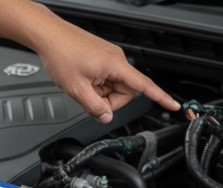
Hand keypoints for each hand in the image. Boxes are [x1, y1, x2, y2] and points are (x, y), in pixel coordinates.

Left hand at [34, 21, 179, 123]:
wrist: (49, 35)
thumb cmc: (61, 53)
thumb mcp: (76, 88)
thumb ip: (94, 107)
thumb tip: (106, 117)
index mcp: (115, 65)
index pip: (144, 85)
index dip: (160, 97)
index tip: (173, 104)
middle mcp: (116, 59)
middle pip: (125, 91)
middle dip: (110, 100)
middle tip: (90, 98)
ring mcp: (109, 58)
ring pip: (114, 87)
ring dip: (101, 93)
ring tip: (83, 85)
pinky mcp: (102, 58)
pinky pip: (106, 79)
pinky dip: (96, 86)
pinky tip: (83, 80)